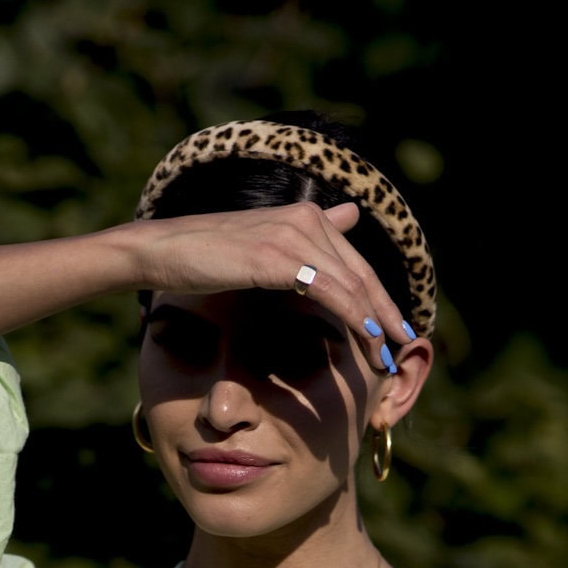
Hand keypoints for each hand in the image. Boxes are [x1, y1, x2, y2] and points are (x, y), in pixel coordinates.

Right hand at [130, 199, 412, 353]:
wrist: (162, 252)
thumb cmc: (204, 254)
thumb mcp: (262, 243)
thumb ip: (307, 235)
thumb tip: (350, 214)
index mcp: (304, 215)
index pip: (354, 261)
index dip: (379, 295)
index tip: (395, 325)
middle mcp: (305, 219)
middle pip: (361, 272)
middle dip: (386, 311)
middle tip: (404, 343)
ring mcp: (292, 236)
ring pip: (351, 284)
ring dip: (375, 322)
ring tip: (387, 353)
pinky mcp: (278, 258)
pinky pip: (329, 290)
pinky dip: (353, 315)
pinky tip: (367, 336)